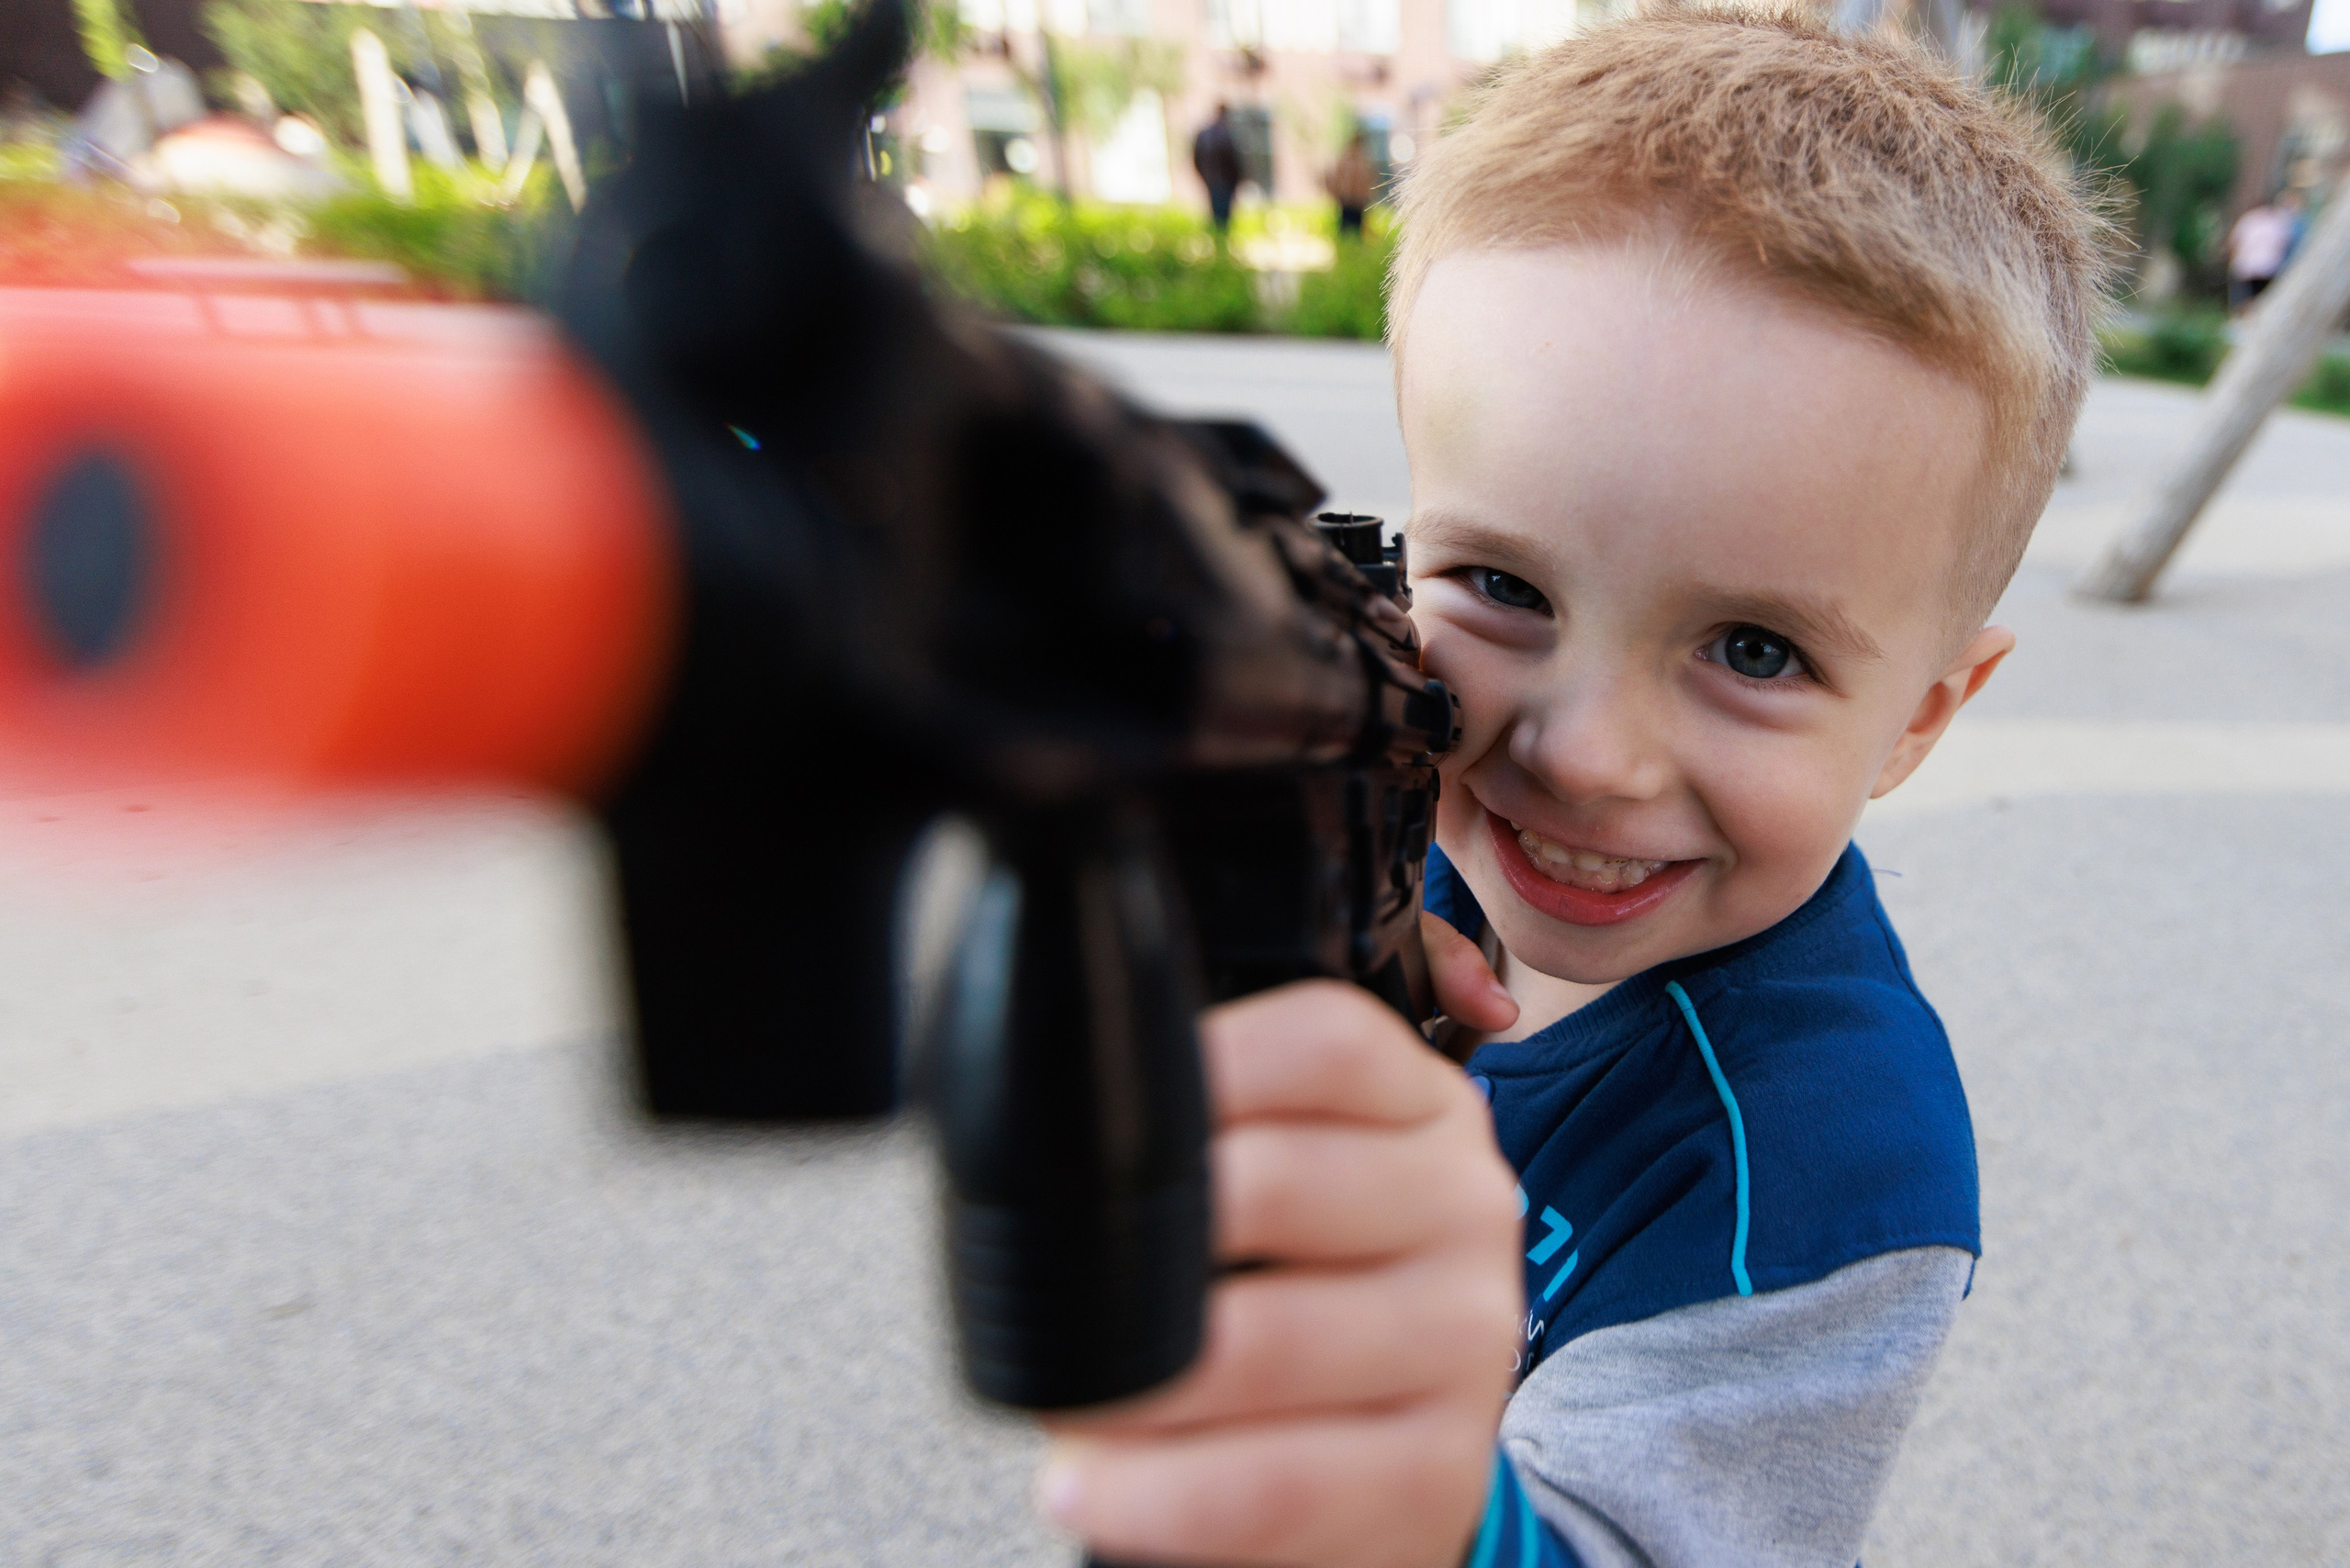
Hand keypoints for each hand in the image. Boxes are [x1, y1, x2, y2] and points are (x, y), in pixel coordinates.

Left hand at [1036, 916, 1522, 1567]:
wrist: (1390, 1461)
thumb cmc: (1299, 1298)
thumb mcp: (1285, 1188)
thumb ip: (1212, 1130)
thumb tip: (1057, 1127)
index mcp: (1421, 1109)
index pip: (1326, 1045)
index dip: (1207, 1065)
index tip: (1100, 1118)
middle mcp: (1464, 1206)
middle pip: (1276, 1181)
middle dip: (1132, 1244)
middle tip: (1045, 1287)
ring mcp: (1468, 1340)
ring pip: (1268, 1342)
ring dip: (1132, 1383)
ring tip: (1064, 1401)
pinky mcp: (1445, 1467)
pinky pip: (1279, 1484)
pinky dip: (1162, 1493)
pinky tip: (1095, 1484)